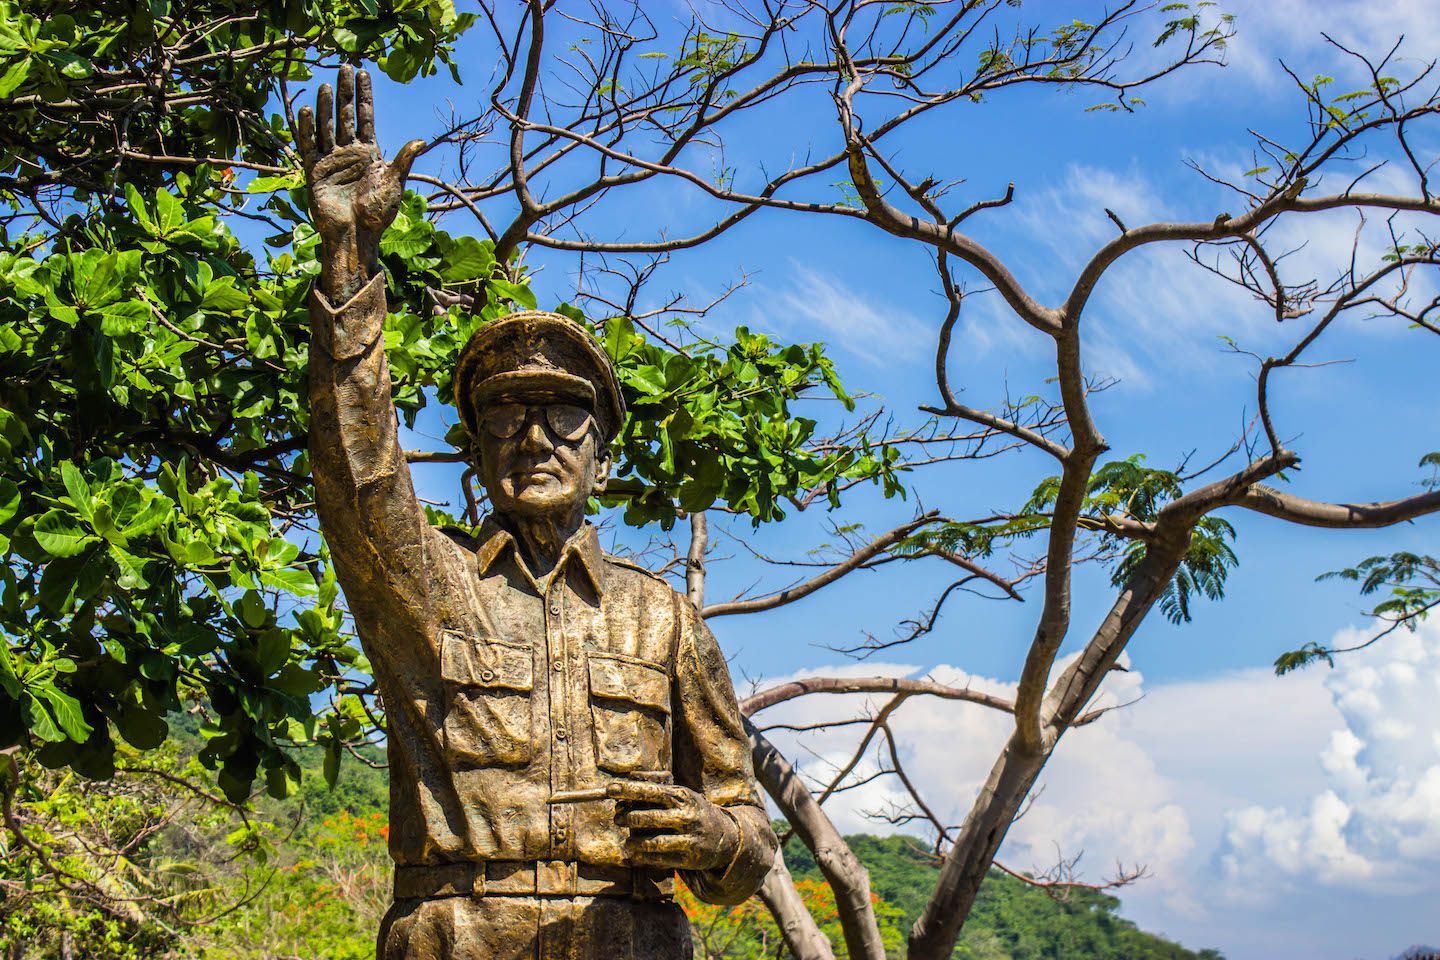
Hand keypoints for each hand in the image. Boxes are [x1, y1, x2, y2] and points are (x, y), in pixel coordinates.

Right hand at [297, 65, 424, 301]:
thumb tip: (421, 140)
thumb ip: (404, 160)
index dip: (364, 95)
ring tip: (325, 84)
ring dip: (325, 106)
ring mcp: (330, 160)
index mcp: (369, 153)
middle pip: (344, 115)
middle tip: (342, 67)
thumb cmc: (378, 213)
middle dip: (344, 92)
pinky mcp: (314, 171)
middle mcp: (348, 152)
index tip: (362, 72)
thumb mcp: (395, 183)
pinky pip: (308, 146)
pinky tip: (307, 110)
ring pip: (326, 126)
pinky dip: (307, 129)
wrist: (356, 235)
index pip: (365, 116)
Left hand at [609, 780, 740, 871]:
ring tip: (628, 840)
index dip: (629, 790)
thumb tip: (629, 778)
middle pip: (650, 817)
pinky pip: (661, 859)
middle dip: (629, 818)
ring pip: (655, 841)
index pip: (652, 791)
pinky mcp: (689, 858)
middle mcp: (687, 816)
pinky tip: (637, 853)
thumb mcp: (681, 795)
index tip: (610, 789)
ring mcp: (689, 838)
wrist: (725, 836)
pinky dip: (645, 856)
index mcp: (684, 796)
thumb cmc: (693, 811)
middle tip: (617, 818)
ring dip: (635, 841)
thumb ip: (657, 788)